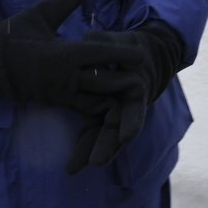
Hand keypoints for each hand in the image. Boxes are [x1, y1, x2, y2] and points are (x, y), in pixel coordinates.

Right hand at [0, 0, 139, 109]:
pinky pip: (83, 107)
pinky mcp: (56, 101)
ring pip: (97, 100)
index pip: (102, 55)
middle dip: (127, 79)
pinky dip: (100, 105)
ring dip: (116, 96)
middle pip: (106, 82)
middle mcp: (66, 77)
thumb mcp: (41, 12)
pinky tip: (113, 101)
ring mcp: (61, 92)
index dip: (124, 54)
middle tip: (146, 74)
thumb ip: (67, 1)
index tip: (142, 53)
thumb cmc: (15, 33)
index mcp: (65, 54)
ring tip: (133, 90)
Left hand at [64, 23, 184, 173]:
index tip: (128, 136)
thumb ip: (105, 40)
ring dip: (93, 152)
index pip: (135, 107)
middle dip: (108, 146)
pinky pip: (94, 132)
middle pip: (119, 129)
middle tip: (96, 162)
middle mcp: (126, 105)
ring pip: (105, 136)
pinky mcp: (101, 114)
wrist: (134, 55)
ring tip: (72, 169)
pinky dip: (86, 147)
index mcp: (135, 87)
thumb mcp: (120, 40)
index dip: (131, 122)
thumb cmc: (127, 46)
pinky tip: (72, 166)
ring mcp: (114, 112)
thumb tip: (89, 38)